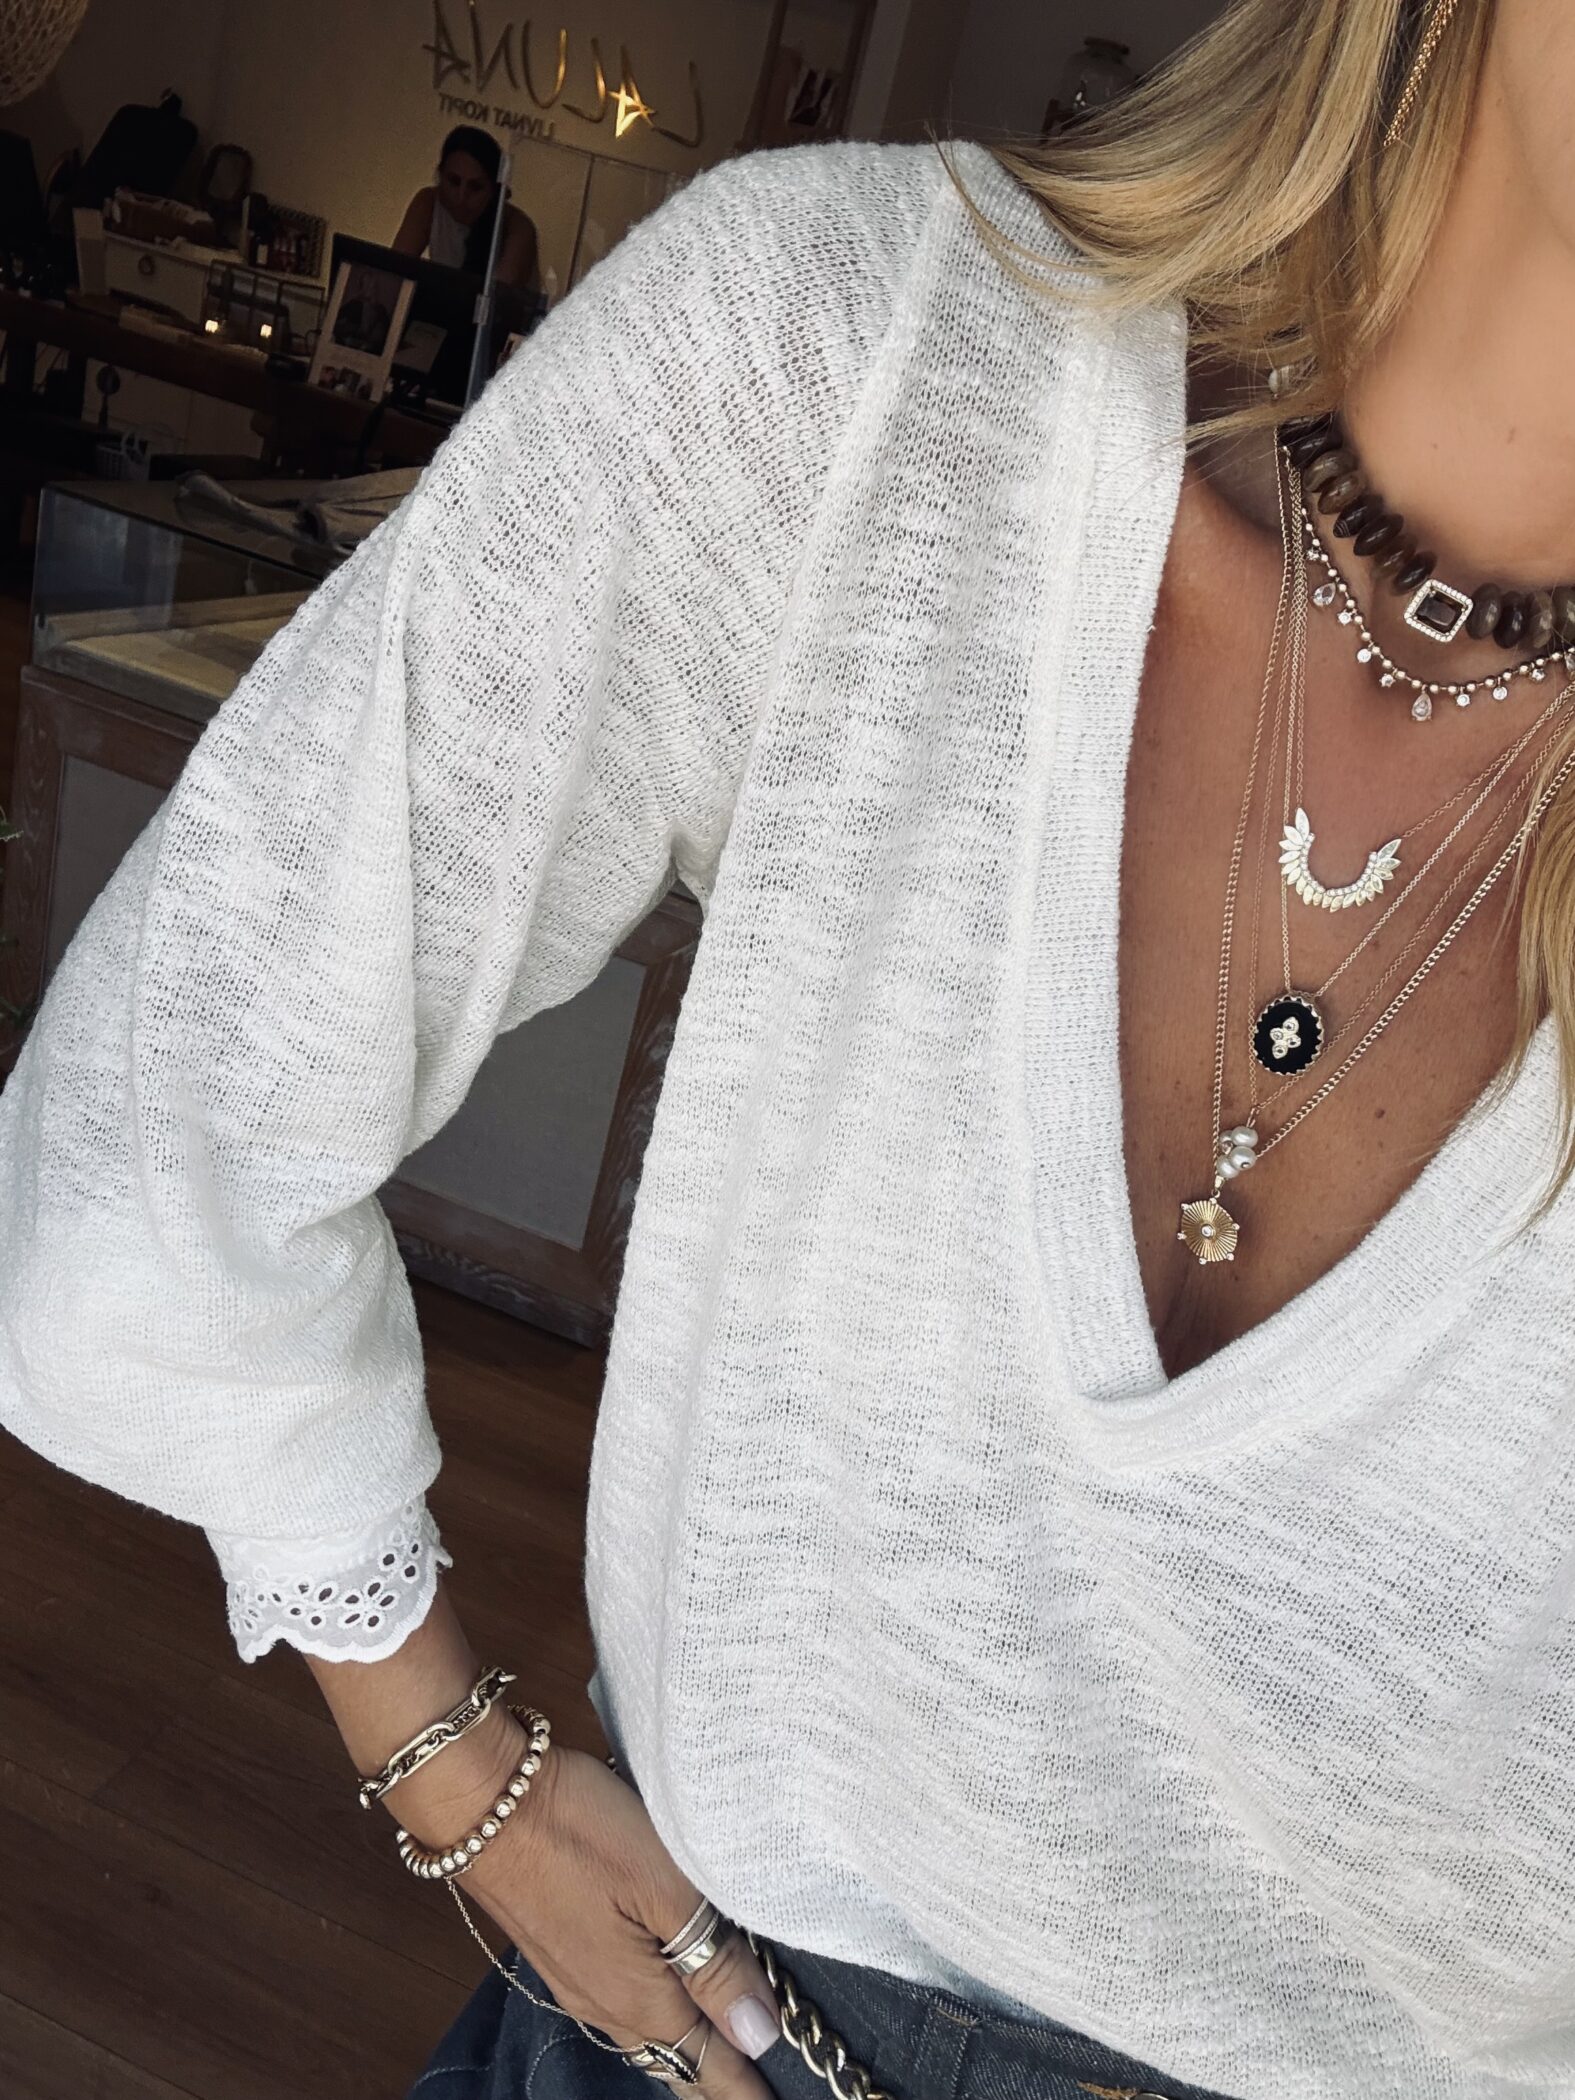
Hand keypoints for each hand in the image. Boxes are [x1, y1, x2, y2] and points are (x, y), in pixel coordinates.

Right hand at [459, 1740, 784, 2095]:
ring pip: (646, 2032)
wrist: (479, 1799)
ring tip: (726, 2049)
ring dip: (687, 2046)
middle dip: (719, 2074)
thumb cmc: (578, 1832)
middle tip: (759, 2084)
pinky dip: (656, 2015)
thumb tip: (757, 2034)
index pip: (710, 2063)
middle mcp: (604, 2003)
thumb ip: (712, 1961)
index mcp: (638, 1999)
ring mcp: (576, 1977)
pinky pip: (620, 2004)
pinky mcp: (560, 1947)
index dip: (747, 2087)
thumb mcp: (664, 1886)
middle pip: (676, 2056)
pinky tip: (666, 1999)